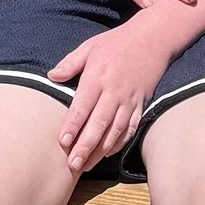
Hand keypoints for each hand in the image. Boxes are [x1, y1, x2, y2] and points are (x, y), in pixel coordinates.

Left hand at [50, 5, 186, 170]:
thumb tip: (51, 76)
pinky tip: (108, 152)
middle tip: (72, 164)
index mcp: (98, 77)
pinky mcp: (140, 104)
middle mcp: (114, 92)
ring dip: (100, 150)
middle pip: (98, 124)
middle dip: (85, 146)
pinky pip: (130, 127)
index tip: (63, 141)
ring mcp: (129, 100)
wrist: (153, 39)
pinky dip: (120, 142)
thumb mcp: (90, 46)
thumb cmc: (117, 42)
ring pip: (114, 130)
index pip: (83, 106)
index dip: (73, 125)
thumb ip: (71, 63)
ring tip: (86, 165)